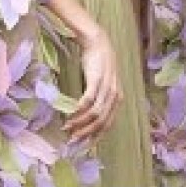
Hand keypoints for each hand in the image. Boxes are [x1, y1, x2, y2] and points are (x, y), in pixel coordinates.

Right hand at [63, 27, 121, 143]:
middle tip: (72, 139)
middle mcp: (115, 96)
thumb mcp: (104, 84)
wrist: (98, 42)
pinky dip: (80, 109)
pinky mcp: (97, 79)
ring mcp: (107, 88)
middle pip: (101, 122)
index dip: (96, 136)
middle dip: (86, 133)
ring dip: (80, 123)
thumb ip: (100, 98)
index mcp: (118, 99)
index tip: (83, 144)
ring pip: (94, 113)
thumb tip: (88, 114)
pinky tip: (73, 114)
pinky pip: (89, 99)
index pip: (108, 124)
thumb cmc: (98, 63)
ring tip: (67, 127)